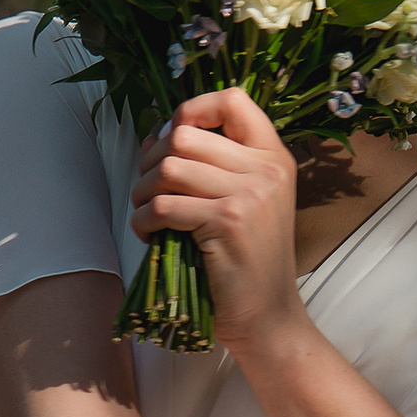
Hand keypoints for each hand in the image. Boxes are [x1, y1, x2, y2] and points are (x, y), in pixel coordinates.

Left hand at [130, 89, 305, 349]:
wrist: (267, 316)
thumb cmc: (247, 262)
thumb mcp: (244, 202)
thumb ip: (211, 165)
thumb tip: (155, 135)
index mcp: (273, 157)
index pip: (233, 100)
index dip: (193, 109)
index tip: (173, 138)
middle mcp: (267, 169)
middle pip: (186, 134)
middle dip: (152, 161)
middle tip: (150, 191)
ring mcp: (250, 195)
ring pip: (170, 168)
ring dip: (143, 192)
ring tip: (148, 215)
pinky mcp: (228, 222)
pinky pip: (164, 204)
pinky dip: (144, 220)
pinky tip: (150, 235)